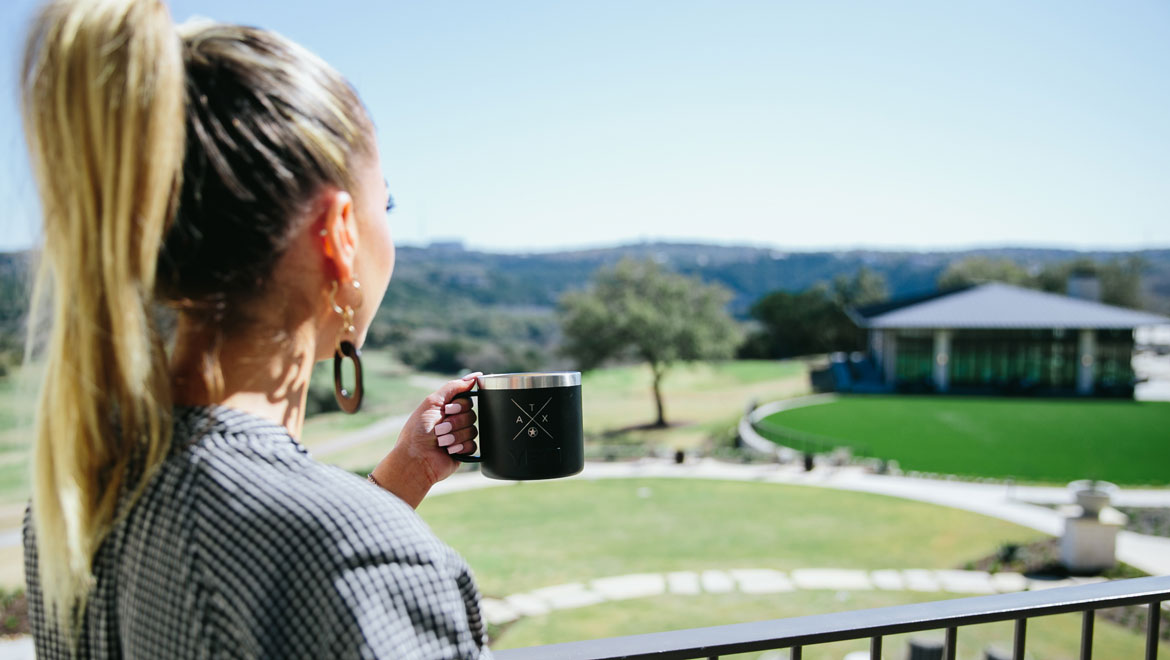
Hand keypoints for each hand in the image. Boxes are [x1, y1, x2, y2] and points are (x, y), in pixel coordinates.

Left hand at [368, 373, 480, 507]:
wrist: (415, 459)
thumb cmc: (417, 431)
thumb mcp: (432, 402)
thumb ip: (453, 387)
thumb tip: (475, 376)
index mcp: (446, 409)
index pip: (467, 400)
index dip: (459, 406)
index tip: (448, 410)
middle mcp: (454, 421)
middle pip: (472, 414)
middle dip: (455, 422)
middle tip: (439, 429)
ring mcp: (459, 436)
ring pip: (473, 430)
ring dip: (455, 436)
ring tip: (441, 442)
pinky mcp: (463, 451)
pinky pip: (474, 445)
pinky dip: (460, 447)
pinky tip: (449, 450)